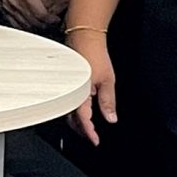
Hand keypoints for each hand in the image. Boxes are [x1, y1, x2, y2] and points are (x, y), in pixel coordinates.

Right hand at [0, 0, 55, 30]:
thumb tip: (52, 0)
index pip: (42, 15)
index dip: (51, 20)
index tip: (55, 19)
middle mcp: (17, 4)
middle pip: (34, 23)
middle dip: (44, 25)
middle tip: (50, 24)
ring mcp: (9, 8)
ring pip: (23, 25)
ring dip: (33, 27)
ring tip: (40, 25)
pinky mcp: (3, 8)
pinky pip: (13, 22)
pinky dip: (22, 26)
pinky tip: (26, 25)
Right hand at [63, 26, 115, 143]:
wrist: (83, 36)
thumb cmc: (94, 54)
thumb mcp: (108, 80)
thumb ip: (108, 101)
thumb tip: (111, 118)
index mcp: (79, 94)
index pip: (83, 120)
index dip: (90, 133)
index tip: (95, 140)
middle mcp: (69, 92)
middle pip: (73, 119)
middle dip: (82, 130)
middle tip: (92, 136)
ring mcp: (65, 87)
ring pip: (68, 111)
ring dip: (77, 121)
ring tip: (87, 126)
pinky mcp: (65, 82)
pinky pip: (67, 101)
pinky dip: (73, 110)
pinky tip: (79, 109)